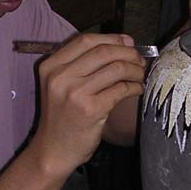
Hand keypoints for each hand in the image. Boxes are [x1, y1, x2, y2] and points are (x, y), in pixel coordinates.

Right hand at [30, 34, 145, 174]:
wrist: (53, 151)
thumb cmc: (62, 117)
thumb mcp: (60, 85)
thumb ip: (83, 64)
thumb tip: (124, 42)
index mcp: (51, 66)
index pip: (85, 40)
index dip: (111, 38)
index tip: (128, 43)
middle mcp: (60, 77)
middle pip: (103, 51)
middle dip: (128, 53)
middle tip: (139, 60)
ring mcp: (75, 93)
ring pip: (116, 68)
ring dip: (134, 70)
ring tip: (140, 76)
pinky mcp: (91, 110)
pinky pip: (121, 89)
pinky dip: (134, 87)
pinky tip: (137, 90)